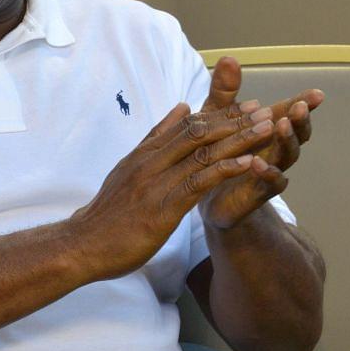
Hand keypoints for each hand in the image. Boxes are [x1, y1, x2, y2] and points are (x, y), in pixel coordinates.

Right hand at [73, 101, 271, 279]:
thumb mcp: (128, 170)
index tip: (246, 105)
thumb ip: (154, 141)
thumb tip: (179, 109)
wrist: (83, 244)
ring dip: (237, 139)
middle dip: (234, 120)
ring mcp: (156, 183)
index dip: (219, 114)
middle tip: (264, 109)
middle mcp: (150, 162)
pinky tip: (248, 163)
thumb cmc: (107, 215)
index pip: (185, 125)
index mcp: (144, 154)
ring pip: (202, 154)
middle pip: (198, 133)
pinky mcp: (163, 207)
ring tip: (266, 128)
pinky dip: (224, 170)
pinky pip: (198, 183)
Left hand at [197, 57, 322, 229]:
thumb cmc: (213, 151)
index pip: (287, 113)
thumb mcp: (215, 119)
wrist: (202, 195)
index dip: (302, 103)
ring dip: (286, 141)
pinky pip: (268, 183)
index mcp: (264, 130)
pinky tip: (258, 162)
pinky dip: (267, 173)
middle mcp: (271, 149)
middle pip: (295, 133)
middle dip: (299, 120)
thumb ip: (224, 93)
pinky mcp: (255, 193)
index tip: (315, 93)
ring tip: (281, 125)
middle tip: (300, 106)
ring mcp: (267, 170)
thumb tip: (229, 58)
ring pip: (286, 156)